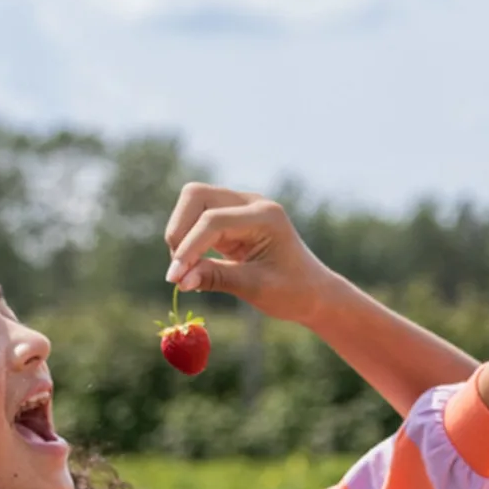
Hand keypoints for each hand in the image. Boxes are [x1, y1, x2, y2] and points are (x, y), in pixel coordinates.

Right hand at [163, 184, 340, 326]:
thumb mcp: (255, 288)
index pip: (213, 220)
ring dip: (181, 234)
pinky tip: (192, 267)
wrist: (313, 292)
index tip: (174, 279)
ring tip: (185, 271)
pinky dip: (189, 240)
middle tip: (179, 270)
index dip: (189, 248)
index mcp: (264, 215)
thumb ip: (216, 278)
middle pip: (196, 196)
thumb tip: (179, 280)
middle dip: (179, 231)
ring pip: (193, 202)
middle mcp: (251, 202)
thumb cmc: (292, 292)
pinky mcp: (231, 218)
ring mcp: (240, 207)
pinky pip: (198, 218)